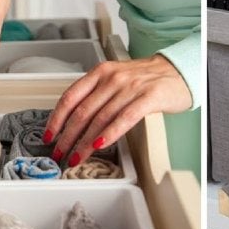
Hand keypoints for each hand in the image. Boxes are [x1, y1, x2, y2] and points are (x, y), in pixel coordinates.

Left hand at [44, 54, 191, 165]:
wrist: (179, 71)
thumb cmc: (147, 79)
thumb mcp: (116, 78)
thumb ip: (97, 94)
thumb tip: (75, 121)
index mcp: (101, 72)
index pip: (71, 96)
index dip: (56, 118)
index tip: (49, 136)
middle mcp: (112, 78)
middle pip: (82, 111)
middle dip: (67, 137)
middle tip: (59, 153)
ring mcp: (130, 87)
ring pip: (100, 118)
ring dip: (84, 142)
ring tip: (76, 157)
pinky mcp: (148, 98)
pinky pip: (124, 118)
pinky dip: (110, 133)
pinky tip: (100, 145)